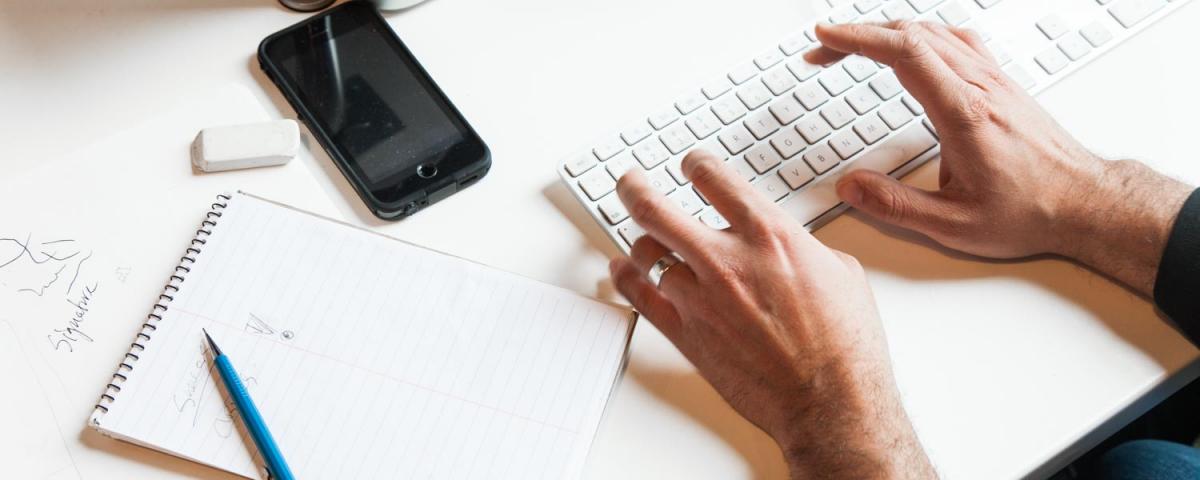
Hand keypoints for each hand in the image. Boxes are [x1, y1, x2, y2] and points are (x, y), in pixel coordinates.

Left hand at [609, 154, 933, 477]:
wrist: (833, 402)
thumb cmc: (845, 345)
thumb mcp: (840, 271)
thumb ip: (798, 245)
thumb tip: (782, 241)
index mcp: (770, 235)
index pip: (714, 178)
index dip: (695, 164)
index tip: (690, 164)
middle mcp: (727, 260)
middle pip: (656, 208)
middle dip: (636, 187)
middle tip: (631, 181)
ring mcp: (700, 298)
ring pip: (646, 253)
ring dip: (643, 244)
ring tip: (643, 242)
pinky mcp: (686, 334)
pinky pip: (639, 296)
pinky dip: (624, 277)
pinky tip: (622, 270)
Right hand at [807, 21, 1191, 295]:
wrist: (1085, 202)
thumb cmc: (1030, 211)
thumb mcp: (954, 225)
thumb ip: (894, 206)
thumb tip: (849, 186)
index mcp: (964, 114)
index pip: (905, 53)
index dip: (858, 39)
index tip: (825, 37)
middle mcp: (980, 87)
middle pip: (912, 33)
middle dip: (859, 35)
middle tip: (822, 50)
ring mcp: (993, 80)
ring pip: (934, 31)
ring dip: (887, 32)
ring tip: (853, 47)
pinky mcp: (1000, 83)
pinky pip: (955, 40)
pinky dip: (919, 36)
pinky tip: (909, 48)